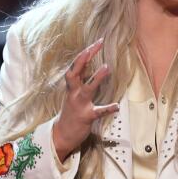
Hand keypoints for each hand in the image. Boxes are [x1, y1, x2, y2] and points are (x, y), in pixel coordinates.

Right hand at [52, 38, 119, 159]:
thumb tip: (90, 64)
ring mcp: (79, 105)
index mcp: (71, 87)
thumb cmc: (70, 113)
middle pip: (76, 71)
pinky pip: (97, 112)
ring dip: (97, 78)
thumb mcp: (73, 93)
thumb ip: (80, 80)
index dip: (86, 53)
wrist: (61, 135)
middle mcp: (73, 93)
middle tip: (96, 45)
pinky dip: (107, 108)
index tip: (97, 42)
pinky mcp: (85, 117)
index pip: (76, 65)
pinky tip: (116, 106)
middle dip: (85, 57)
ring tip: (107, 67)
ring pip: (87, 89)